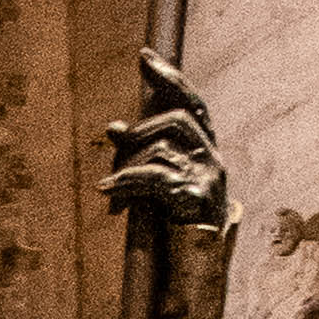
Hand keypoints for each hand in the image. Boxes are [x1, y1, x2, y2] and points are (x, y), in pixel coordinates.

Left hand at [104, 50, 228, 237]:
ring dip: (129, 163)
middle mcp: (212, 157)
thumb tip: (112, 127)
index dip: (169, 77)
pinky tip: (106, 191)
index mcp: (205, 148)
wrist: (197, 261)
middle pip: (175, 119)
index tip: (144, 56)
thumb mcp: (156, 179)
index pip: (192, 103)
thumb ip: (140, 152)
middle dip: (139, 129)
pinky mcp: (197, 196)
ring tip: (111, 185)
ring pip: (161, 147)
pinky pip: (155, 177)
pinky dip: (126, 182)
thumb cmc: (173, 217)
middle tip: (114, 139)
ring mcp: (208, 176)